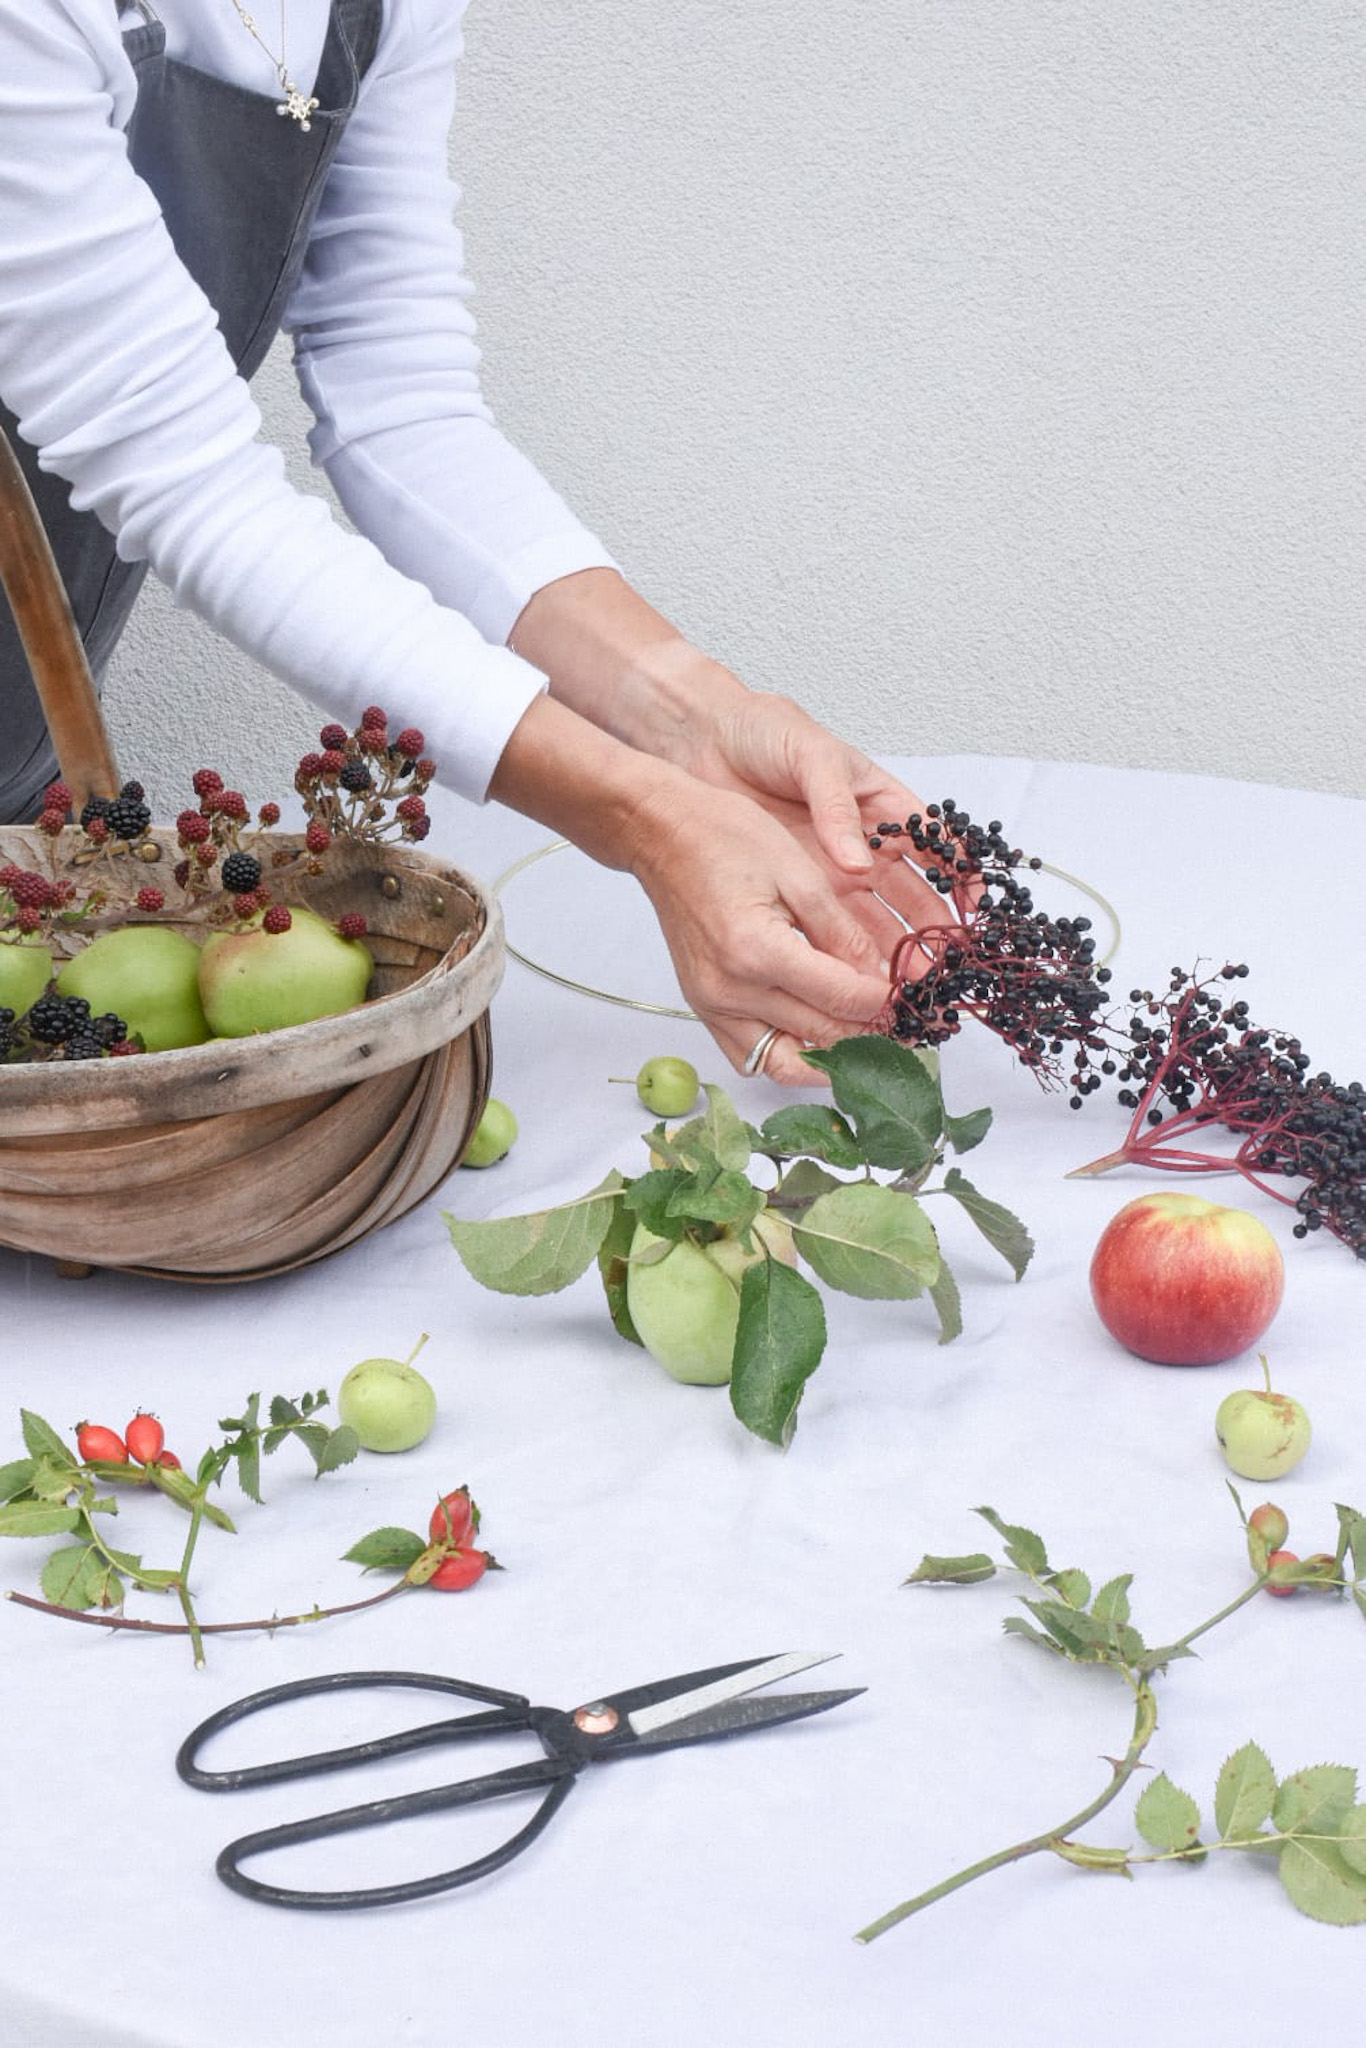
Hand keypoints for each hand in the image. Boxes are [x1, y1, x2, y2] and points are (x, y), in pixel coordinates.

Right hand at [626, 775, 893, 1084]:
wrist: (661, 834)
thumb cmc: (724, 837)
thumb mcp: (798, 871)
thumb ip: (841, 931)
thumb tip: (880, 976)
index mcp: (758, 950)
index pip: (842, 998)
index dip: (887, 1002)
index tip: (914, 998)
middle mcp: (731, 990)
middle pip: (821, 1035)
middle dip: (871, 1033)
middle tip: (905, 1024)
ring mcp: (712, 1005)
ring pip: (786, 1065)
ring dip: (832, 1058)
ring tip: (866, 1038)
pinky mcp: (703, 1008)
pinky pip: (751, 1058)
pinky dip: (790, 1055)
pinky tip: (818, 1037)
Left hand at [668, 686, 952, 957]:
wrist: (703, 740)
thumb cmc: (763, 732)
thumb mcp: (810, 756)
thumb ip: (835, 806)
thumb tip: (859, 862)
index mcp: (881, 804)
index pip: (937, 844)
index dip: (962, 875)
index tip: (976, 907)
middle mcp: (863, 843)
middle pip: (913, 895)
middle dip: (933, 931)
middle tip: (946, 967)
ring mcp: (832, 870)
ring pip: (877, 919)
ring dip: (896, 953)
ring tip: (911, 988)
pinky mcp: (798, 888)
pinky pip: (831, 926)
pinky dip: (847, 954)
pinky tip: (857, 982)